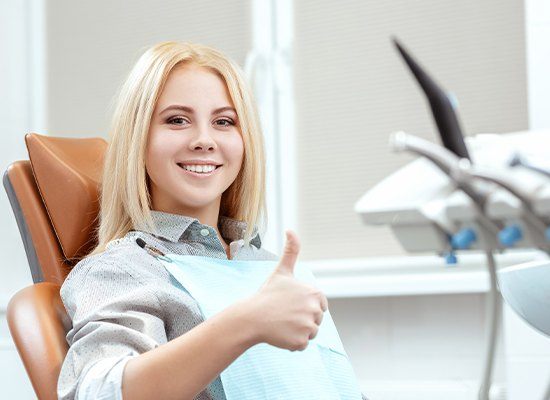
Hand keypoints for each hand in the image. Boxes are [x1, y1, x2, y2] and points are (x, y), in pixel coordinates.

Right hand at [247, 230, 327, 350]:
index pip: (320, 305)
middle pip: (316, 319)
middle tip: (284, 314)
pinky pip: (301, 344)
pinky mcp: (301, 341)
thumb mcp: (282, 271)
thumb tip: (290, 229)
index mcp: (315, 293)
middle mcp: (315, 309)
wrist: (251, 317)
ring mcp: (308, 326)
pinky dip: (292, 342)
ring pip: (310, 332)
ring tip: (282, 323)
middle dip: (302, 319)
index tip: (291, 303)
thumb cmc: (267, 294)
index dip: (305, 305)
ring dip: (297, 331)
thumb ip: (291, 250)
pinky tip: (280, 333)